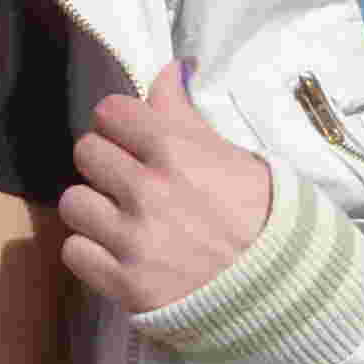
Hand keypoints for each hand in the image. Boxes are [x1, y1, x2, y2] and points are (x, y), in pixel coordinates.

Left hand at [59, 62, 277, 316]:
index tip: (132, 137)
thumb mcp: (238, 158)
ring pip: (73, 202)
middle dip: (106, 162)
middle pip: (86, 152)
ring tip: (124, 218)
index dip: (120, 122)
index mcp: (178, 154)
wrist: (289, 293)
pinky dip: (92, 252)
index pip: (110, 112)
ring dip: (95, 208)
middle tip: (129, 179)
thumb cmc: (267, 220)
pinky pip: (74, 251)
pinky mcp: (126, 283)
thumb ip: (187, 116)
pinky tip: (120, 251)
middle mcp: (149, 192)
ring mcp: (134, 240)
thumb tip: (168, 70)